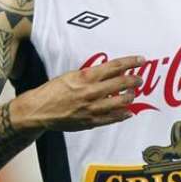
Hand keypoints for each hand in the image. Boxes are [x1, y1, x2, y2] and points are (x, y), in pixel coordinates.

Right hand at [10, 55, 144, 131]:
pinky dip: (123, 115)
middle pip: (121, 84)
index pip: (114, 67)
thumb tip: (109, 72)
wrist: (39, 111)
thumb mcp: (71, 75)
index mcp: (85, 77)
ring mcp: (92, 108)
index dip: (130, 62)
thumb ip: (90, 75)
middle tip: (140, 79)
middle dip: (134, 80)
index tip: (141, 60)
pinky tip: (128, 112)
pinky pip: (112, 118)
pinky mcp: (90, 122)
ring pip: (120, 102)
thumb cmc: (53, 90)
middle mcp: (91, 92)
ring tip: (132, 94)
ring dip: (130, 97)